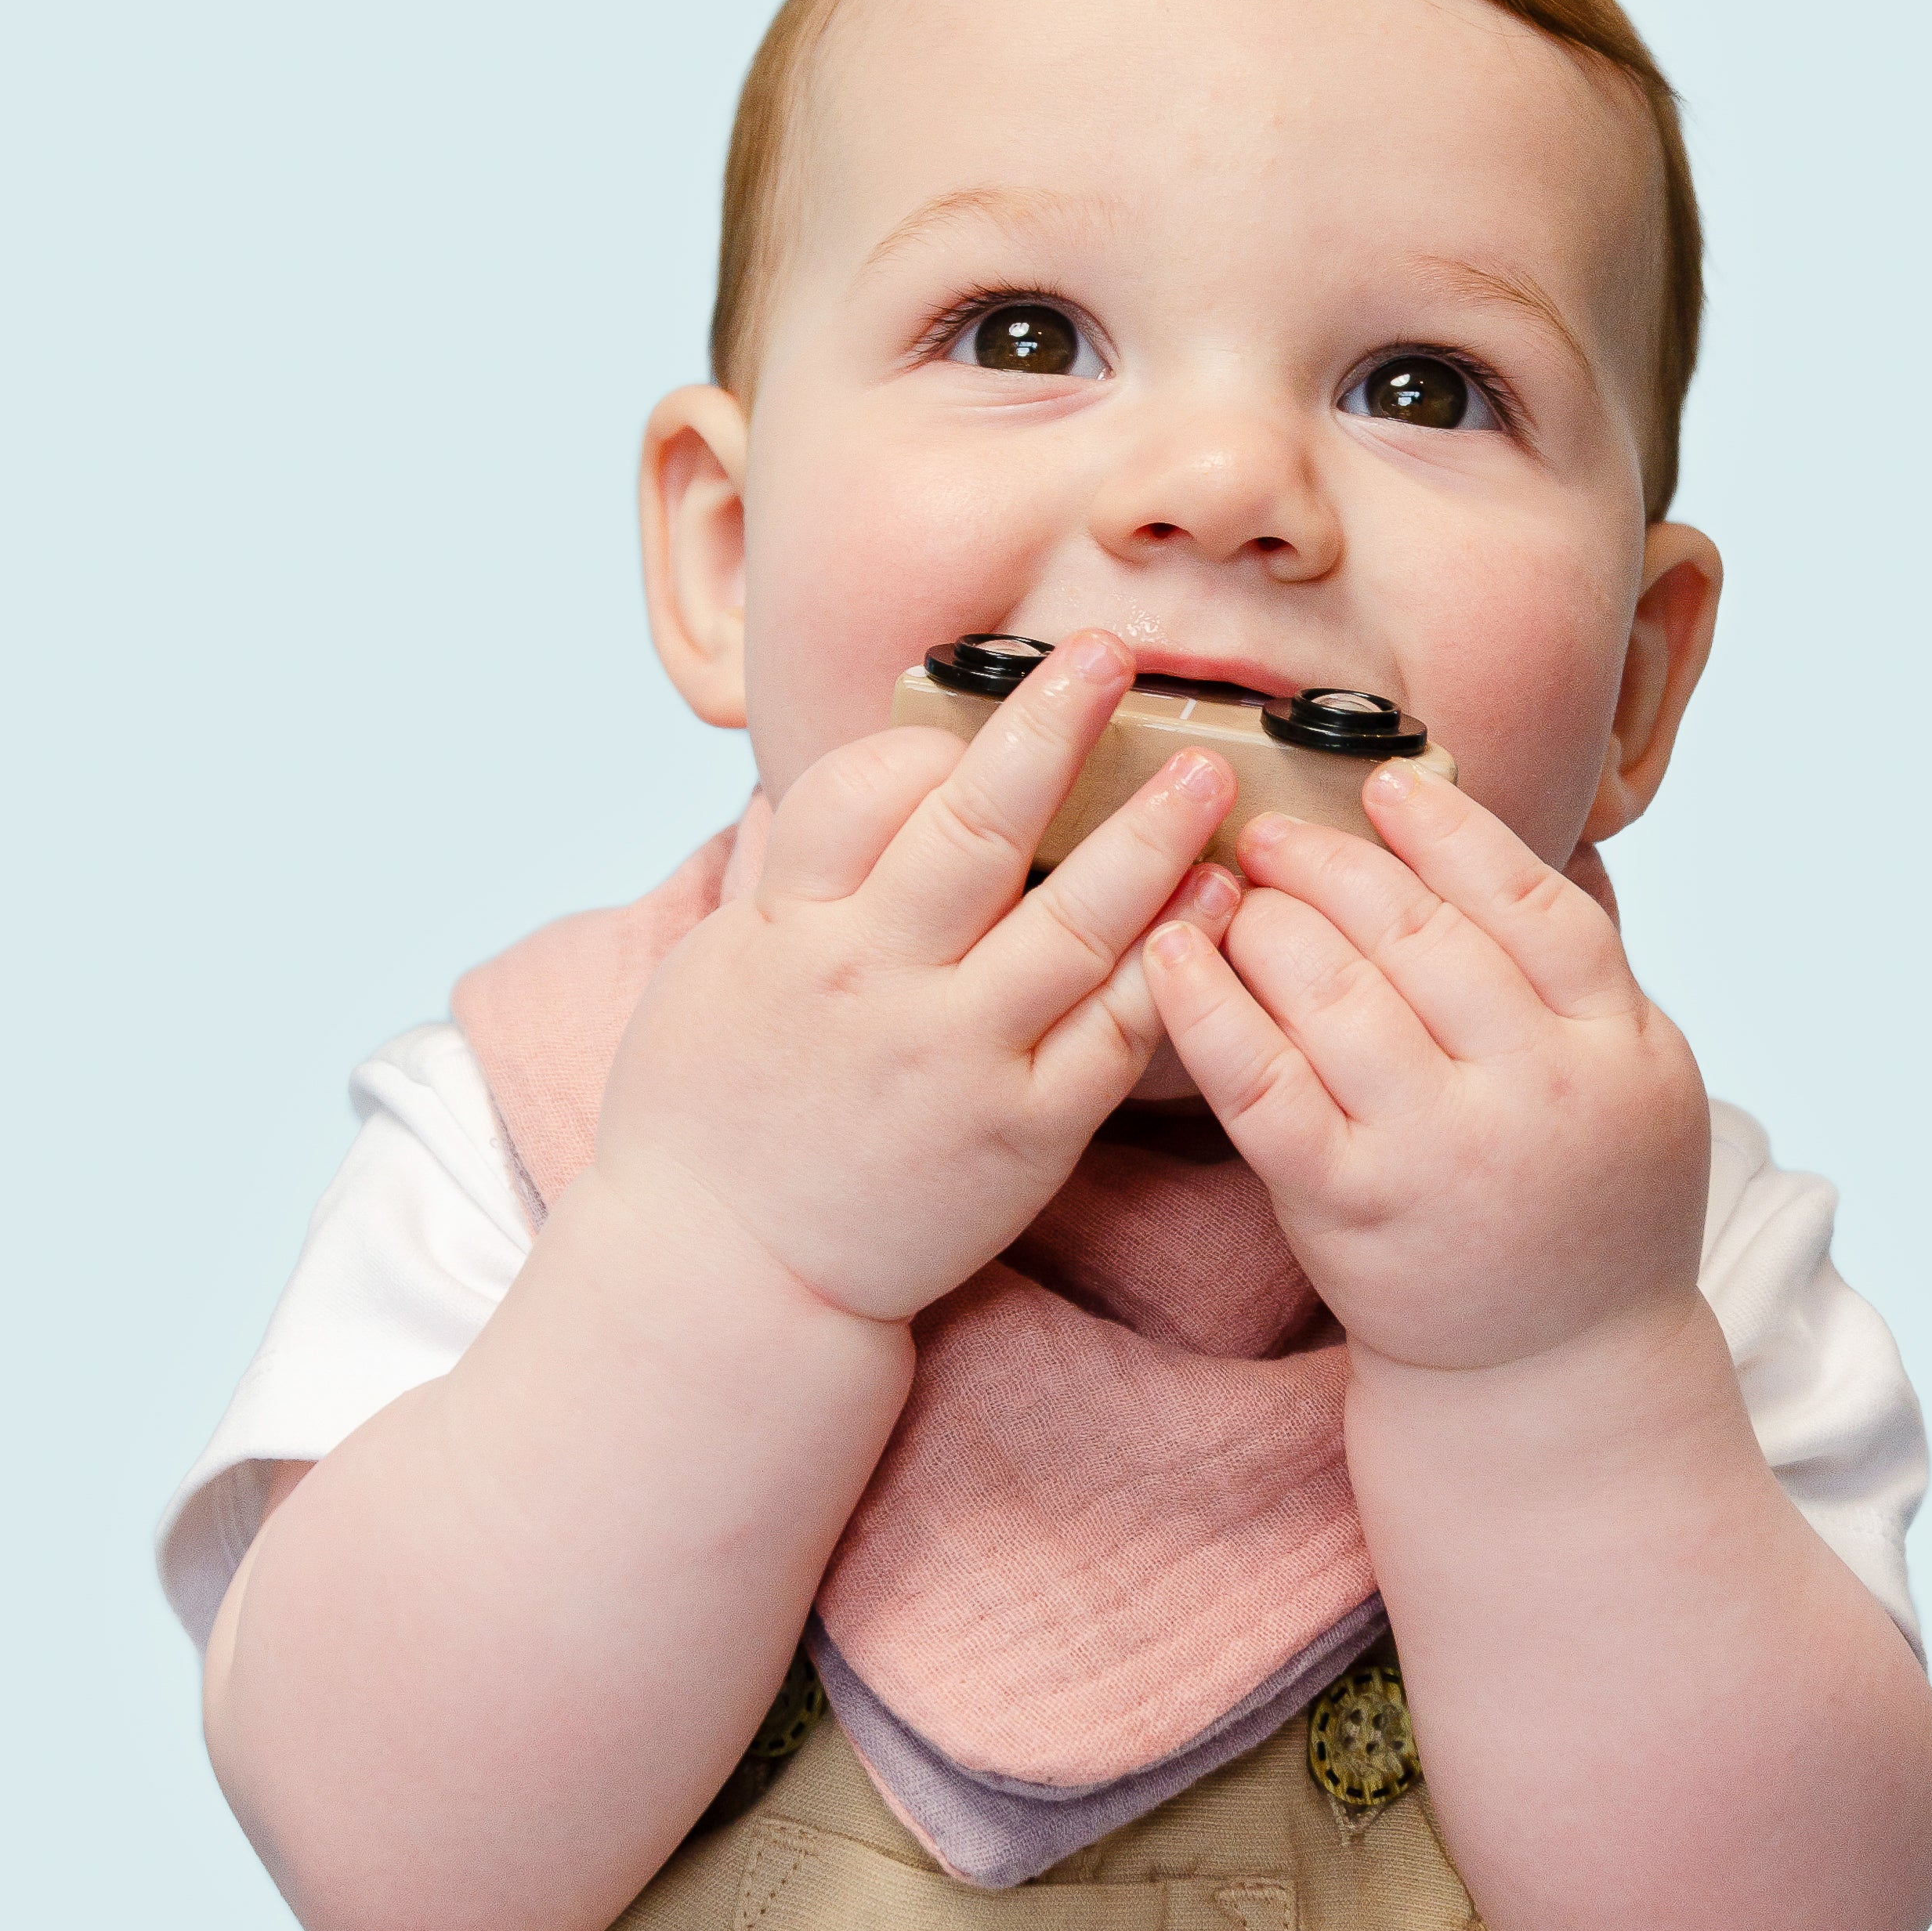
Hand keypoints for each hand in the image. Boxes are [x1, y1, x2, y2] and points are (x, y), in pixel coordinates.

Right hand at [594, 630, 1237, 1322]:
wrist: (730, 1277)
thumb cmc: (713, 1115)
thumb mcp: (715, 969)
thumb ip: (794, 878)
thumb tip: (864, 784)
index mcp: (792, 930)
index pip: (868, 790)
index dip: (938, 740)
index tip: (998, 708)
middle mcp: (877, 983)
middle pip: (979, 828)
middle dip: (1053, 728)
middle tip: (1117, 653)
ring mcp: (957, 1058)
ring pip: (1072, 923)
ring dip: (1148, 836)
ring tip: (1206, 771)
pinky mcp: (1023, 1131)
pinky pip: (1113, 1030)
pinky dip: (1172, 958)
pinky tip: (1218, 901)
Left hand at [1144, 762, 1707, 1373]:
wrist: (1554, 1372)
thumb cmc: (1584, 1204)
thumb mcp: (1641, 1077)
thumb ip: (1581, 972)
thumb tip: (1511, 841)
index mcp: (1615, 1043)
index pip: (1527, 901)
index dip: (1449, 831)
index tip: (1384, 784)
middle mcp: (1534, 1090)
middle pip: (1419, 935)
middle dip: (1331, 864)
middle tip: (1270, 832)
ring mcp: (1437, 1151)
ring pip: (1334, 993)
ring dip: (1268, 919)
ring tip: (1231, 890)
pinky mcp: (1348, 1206)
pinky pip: (1261, 1086)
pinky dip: (1206, 1009)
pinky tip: (1170, 953)